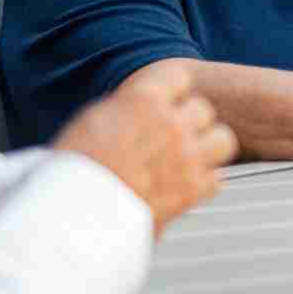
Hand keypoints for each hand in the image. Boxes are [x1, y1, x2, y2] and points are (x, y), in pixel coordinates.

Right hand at [54, 64, 237, 235]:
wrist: (70, 215)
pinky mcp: (193, 189)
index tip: (165, 106)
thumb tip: (143, 108)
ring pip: (222, 140)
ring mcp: (187, 155)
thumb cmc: (70, 172)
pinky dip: (202, 185)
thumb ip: (127, 110)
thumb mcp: (93, 122)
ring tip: (187, 162)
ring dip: (208, 149)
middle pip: (203, 110)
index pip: (180, 78)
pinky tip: (182, 189)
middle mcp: (171, 123)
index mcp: (143, 99)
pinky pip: (216, 179)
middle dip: (190, 124)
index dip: (173, 94)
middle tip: (171, 142)